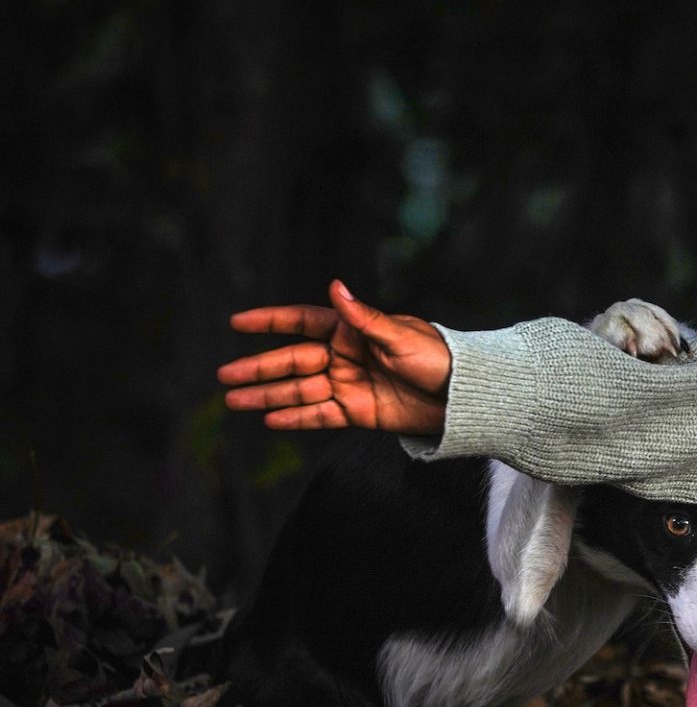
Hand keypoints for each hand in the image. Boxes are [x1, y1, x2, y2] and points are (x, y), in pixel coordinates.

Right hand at [219, 280, 451, 433]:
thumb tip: (336, 286)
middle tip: (224, 376)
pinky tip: (269, 420)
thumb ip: (363, 318)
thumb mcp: (399, 336)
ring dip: (267, 395)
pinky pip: (319, 415)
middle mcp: (345, 356)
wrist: (462, 396)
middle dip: (258, 368)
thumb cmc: (437, 358)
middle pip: (292, 361)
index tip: (237, 323)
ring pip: (299, 391)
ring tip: (234, 400)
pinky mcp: (358, 412)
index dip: (270, 322)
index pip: (302, 321)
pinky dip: (295, 418)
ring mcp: (349, 385)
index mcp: (352, 331)